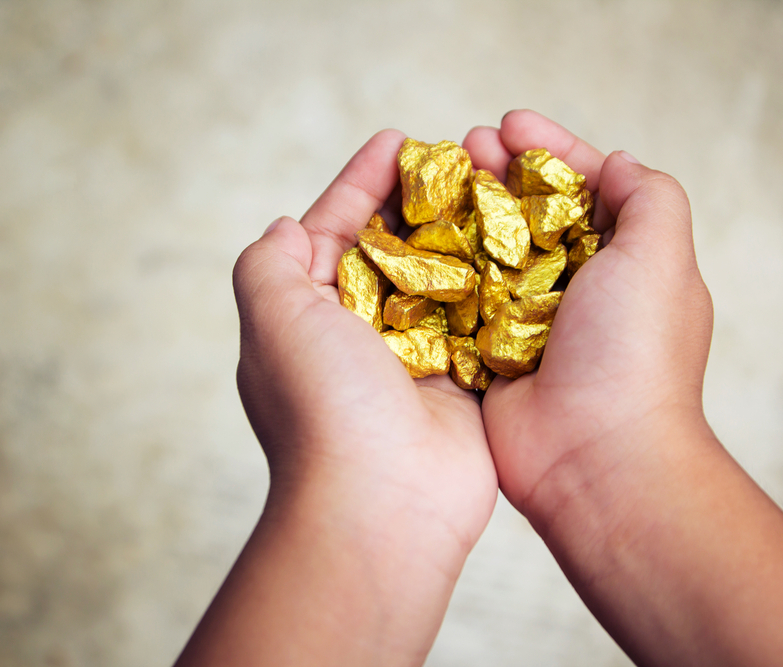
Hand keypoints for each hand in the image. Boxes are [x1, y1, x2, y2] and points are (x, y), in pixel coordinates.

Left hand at [177, 130, 496, 666]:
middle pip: (389, 248)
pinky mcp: (459, 380)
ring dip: (459, 236)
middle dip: (416, 203)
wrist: (384, 503)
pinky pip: (476, 318)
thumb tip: (286, 227)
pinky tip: (514, 245)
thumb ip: (268, 264)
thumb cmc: (323, 407)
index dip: (359, 182)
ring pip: (438, 278)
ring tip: (490, 190)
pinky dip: (490, 283)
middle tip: (453, 158)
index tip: (397, 139)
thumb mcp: (272, 318)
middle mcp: (356, 334)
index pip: (332, 229)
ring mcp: (410, 358)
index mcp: (306, 316)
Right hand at [464, 110, 712, 523]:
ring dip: (465, 210)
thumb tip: (617, 163)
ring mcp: (531, 321)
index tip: (510, 122)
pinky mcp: (490, 351)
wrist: (594, 457)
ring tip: (434, 177)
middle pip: (531, 212)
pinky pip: (460, 296)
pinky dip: (441, 265)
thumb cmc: (634, 353)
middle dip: (498, 171)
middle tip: (465, 145)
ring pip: (491, 249)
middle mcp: (579, 287)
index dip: (549, 149)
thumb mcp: (663, 256)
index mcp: (626, 262)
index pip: (585, 186)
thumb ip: (649, 196)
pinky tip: (415, 236)